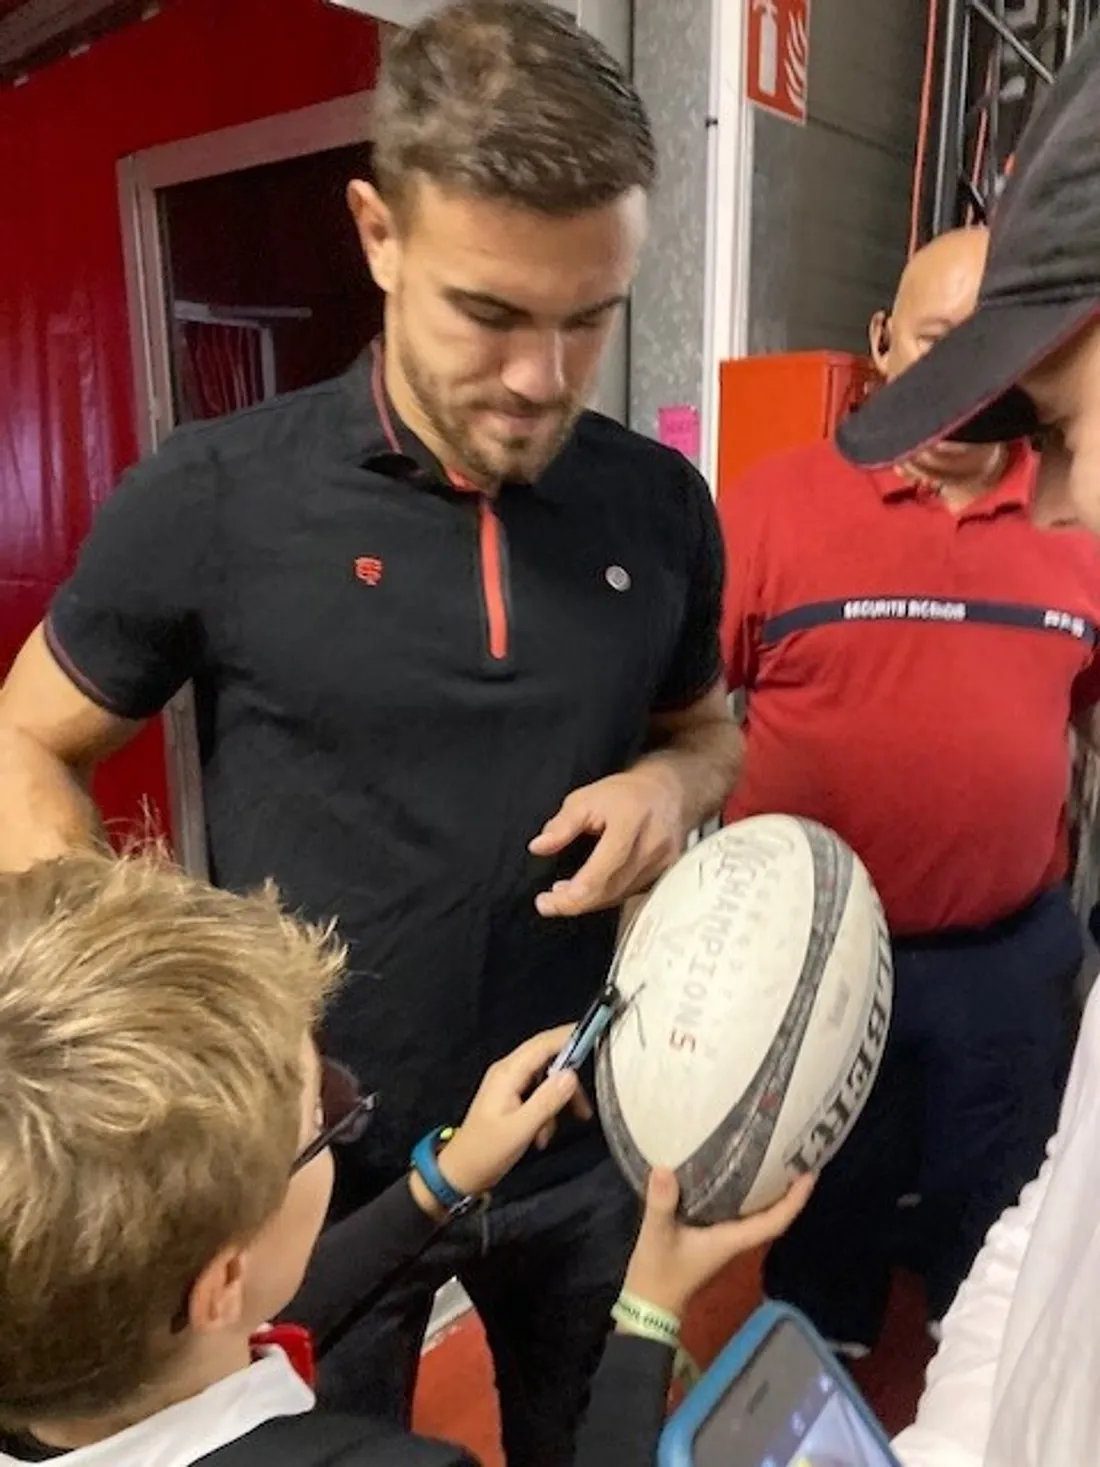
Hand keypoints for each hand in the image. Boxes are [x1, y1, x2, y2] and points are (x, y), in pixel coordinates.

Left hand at [425, 1028, 592, 1203]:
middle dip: (568, 1081)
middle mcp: (508, 1071)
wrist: (462, 1173)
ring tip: (552, 1131)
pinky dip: (546, 1112)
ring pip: (545, 1080)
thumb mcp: (521, 1128)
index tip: (596, 1034)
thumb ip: (547, 1100)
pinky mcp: (511, 1097)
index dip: (569, 1036)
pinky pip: (538, 1094)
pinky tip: (541, 1136)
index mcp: (508, 1072)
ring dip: (555, 1104)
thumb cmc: (488, 1151)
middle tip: (584, 1106)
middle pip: (547, 1059)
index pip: (543, 1044)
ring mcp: (509, 1084)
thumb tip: (572, 1074)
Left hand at [528, 766, 686, 916]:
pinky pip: (631, 894)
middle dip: (576, 901)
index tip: (550, 900)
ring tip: (563, 894)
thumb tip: (539, 847)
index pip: (607, 862)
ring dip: (589, 901)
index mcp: (631, 819)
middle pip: (612, 886)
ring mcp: (662, 862)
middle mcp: (652, 844)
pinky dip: (606, 897)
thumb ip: (562, 825)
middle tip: (547, 904)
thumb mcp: (585, 798)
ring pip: (620, 895)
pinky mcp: (664, 875)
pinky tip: (589, 892)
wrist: (667, 793)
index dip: (580, 888)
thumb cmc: (624, 795)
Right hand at [623, 1169, 815, 1318]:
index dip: (793, 1202)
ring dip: (769, 1191)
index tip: (809, 1176)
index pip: (772, 1223)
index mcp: (730, 1239)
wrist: (648, 1304)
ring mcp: (723, 1238)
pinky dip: (745, 1193)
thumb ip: (661, 1204)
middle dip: (787, 1190)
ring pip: (755, 1214)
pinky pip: (737, 1212)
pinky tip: (736, 1173)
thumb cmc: (658, 1273)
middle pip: (771, 1216)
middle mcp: (733, 1238)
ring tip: (774, 1158)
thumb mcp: (656, 1236)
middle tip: (797, 1157)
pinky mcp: (710, 1235)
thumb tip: (665, 1169)